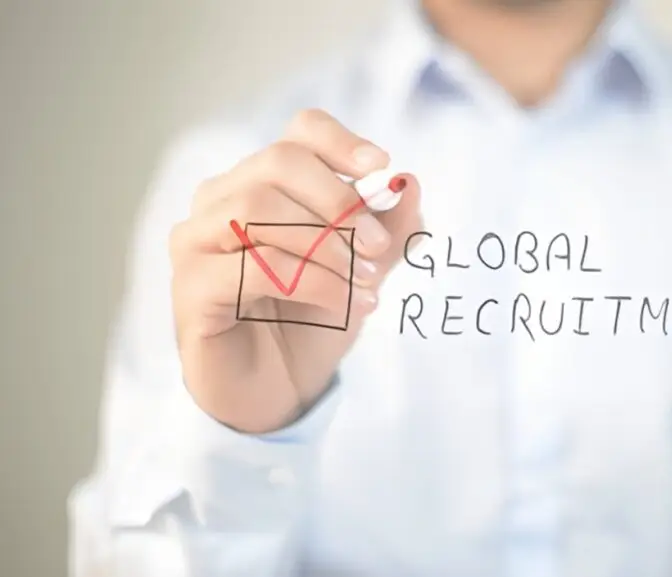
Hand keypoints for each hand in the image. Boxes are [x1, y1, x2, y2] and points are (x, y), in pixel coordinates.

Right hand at [169, 109, 422, 433]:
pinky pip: (255, 266)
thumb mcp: (364, 271)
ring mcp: (196, 241)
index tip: (380, 168)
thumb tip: (409, 183)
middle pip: (278, 162)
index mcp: (262, 182)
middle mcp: (219, 200)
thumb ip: (389, 230)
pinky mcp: (191, 287)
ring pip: (258, 208)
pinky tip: (350, 306)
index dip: (341, 142)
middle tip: (379, 247)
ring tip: (367, 284)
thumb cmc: (313, 320)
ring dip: (326, 246)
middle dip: (339, 201)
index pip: (298, 133)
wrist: (279, 390)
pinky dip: (314, 282)